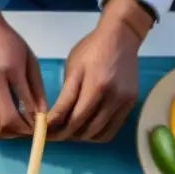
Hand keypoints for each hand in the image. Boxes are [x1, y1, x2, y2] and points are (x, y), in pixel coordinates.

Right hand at [0, 0, 45, 139]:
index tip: (41, 126)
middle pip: (2, 128)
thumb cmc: (8, 41)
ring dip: (9, 133)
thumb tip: (42, 117)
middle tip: (32, 127)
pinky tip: (9, 116)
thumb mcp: (29, 62)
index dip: (29, 127)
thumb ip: (35, 91)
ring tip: (21, 123)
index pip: (14, 116)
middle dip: (20, 133)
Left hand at [48, 0, 148, 141]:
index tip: (44, 134)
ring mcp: (123, 102)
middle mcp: (111, 96)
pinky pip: (111, 130)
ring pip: (97, 134)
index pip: (70, 116)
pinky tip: (87, 128)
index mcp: (94, 85)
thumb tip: (54, 121)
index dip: (55, 128)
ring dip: (81, 137)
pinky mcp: (130, 104)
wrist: (121, 37)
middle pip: (83, 128)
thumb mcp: (73, 68)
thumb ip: (66, 96)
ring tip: (70, 131)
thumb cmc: (91, 49)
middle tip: (55, 134)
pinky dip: (96, 135)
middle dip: (65, 135)